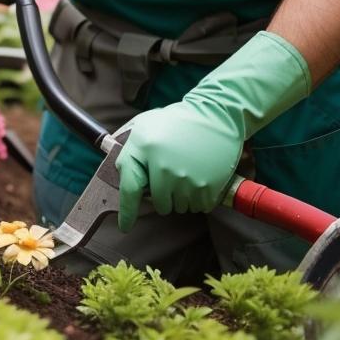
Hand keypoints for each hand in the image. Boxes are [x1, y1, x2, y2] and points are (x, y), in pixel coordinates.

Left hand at [115, 30, 311, 232]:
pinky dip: (199, 197)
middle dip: (164, 194)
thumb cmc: (179, 120)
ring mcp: (187, 180)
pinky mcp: (208, 187)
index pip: (130, 189)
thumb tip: (121, 174)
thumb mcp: (146, 124)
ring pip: (180, 207)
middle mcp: (164, 168)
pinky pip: (198, 206)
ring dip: (182, 196)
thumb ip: (130, 148)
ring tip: (189, 171)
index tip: (125, 226)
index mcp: (145, 149)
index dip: (127, 212)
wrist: (217, 113)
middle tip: (174, 173)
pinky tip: (201, 177)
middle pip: (160, 204)